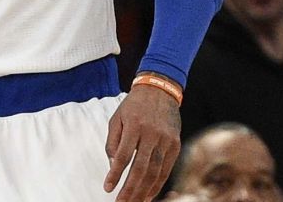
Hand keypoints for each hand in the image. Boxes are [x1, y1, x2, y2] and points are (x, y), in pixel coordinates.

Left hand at [104, 77, 181, 201]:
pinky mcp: (176, 145)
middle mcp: (152, 134)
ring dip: (144, 190)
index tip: (107, 188)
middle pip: (141, 168)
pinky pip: (166, 169)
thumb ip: (113, 142)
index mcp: (135, 126)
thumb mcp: (117, 118)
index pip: (124, 156)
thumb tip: (113, 165)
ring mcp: (166, 140)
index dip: (115, 174)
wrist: (160, 90)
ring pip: (155, 172)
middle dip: (130, 189)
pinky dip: (157, 184)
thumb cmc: (134, 106)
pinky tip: (149, 194)